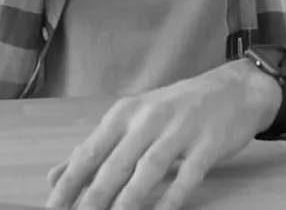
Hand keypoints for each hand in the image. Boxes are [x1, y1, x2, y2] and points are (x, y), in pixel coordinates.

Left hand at [45, 62, 279, 209]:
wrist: (234, 89)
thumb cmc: (177, 108)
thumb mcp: (133, 119)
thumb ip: (96, 148)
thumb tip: (55, 177)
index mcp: (124, 114)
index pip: (89, 152)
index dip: (69, 184)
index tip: (52, 209)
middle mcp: (148, 119)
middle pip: (115, 165)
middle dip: (93, 199)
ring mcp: (180, 130)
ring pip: (148, 171)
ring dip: (128, 202)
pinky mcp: (207, 144)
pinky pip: (187, 176)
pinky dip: (172, 199)